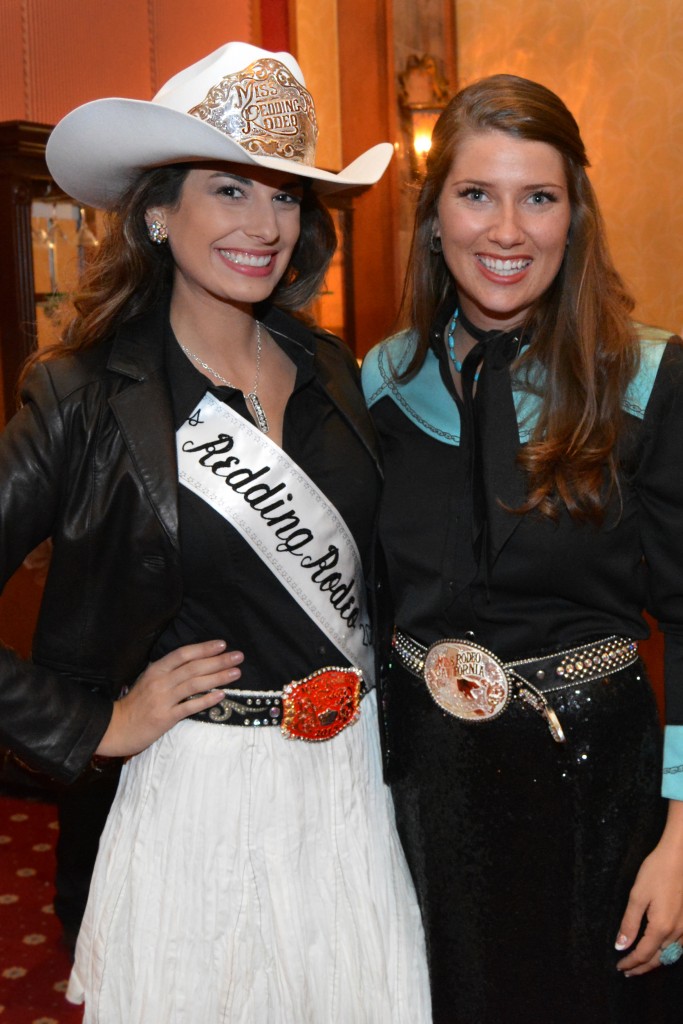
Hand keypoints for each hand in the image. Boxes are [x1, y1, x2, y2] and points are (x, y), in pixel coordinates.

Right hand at [95, 640, 243, 757]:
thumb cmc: (135, 704)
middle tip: (238, 656)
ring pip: (195, 684)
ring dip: (218, 677)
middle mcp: (160, 681)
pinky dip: (206, 700)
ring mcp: (163, 699)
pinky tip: (221, 695)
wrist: (116, 727)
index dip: (204, 648)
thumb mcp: (148, 681)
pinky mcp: (165, 717)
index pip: (183, 654)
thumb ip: (168, 672)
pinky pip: (190, 706)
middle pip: (194, 667)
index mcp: (156, 669)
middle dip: (218, 660)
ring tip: (236, 673)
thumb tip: (194, 663)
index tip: (222, 644)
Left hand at [615, 802, 682, 975]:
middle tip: (627, 971)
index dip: (631, 962)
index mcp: (661, 927)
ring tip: (641, 964)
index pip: (643, 954)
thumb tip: (620, 946)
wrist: (680, 857)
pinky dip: (668, 953)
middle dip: (642, 967)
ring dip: (655, 962)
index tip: (619, 967)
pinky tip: (661, 950)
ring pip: (671, 954)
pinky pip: (680, 946)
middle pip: (659, 959)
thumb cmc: (656, 872)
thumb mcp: (637, 896)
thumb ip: (629, 923)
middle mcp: (677, 932)